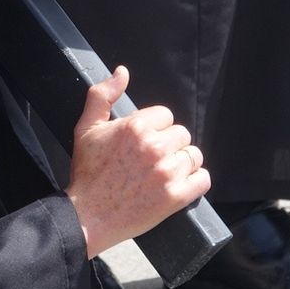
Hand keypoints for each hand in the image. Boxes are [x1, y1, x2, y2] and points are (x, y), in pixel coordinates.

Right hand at [65, 67, 208, 258]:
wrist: (87, 216)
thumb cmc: (87, 173)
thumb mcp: (86, 128)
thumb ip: (103, 95)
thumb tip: (122, 72)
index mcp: (135, 127)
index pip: (166, 116)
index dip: (154, 128)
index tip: (142, 143)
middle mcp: (154, 147)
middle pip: (182, 135)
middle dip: (169, 145)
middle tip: (151, 160)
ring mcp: (167, 172)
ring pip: (193, 156)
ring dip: (182, 163)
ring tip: (163, 173)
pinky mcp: (176, 197)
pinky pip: (203, 179)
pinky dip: (195, 182)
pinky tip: (178, 185)